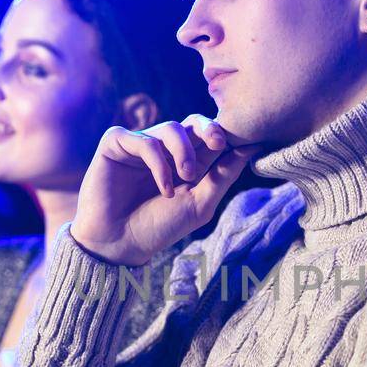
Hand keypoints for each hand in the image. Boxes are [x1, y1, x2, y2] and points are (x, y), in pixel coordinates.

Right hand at [70, 115, 257, 265]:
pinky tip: (164, 189)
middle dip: (209, 129)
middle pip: (192, 122)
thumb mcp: (200, 204)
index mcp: (187, 160)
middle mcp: (164, 149)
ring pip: (171, 128)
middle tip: (219, 143)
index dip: (226, 135)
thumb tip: (250, 147)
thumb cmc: (159, 227)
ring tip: (187, 178)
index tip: (244, 143)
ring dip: (184, 151)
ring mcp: (140, 144)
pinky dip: (159, 164)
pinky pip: (143, 140)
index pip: (210, 136)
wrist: (119, 244)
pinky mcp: (116, 144)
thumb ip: (222, 176)